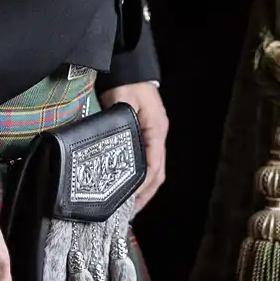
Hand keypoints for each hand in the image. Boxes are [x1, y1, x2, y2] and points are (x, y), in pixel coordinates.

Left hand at [98, 80, 167, 214]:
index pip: (154, 163)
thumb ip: (123, 124)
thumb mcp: (123, 101)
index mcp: (156, 129)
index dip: (144, 184)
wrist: (128, 67)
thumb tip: (120, 149)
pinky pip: (148, 161)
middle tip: (130, 213)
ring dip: (145, 188)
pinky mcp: (147, 134)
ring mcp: (154, 135)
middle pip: (158, 172)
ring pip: (155, 169)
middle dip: (146, 194)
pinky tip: (132, 185)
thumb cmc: (125, 82)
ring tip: (131, 206)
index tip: (131, 200)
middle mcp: (158, 134)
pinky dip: (142, 176)